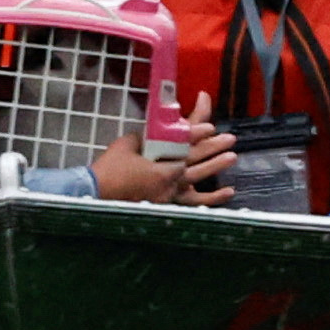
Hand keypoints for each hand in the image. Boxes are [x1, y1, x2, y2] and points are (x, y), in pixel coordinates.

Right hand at [93, 123, 236, 205]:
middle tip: (231, 139)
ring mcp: (169, 191)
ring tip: (233, 157)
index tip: (211, 126)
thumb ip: (146, 135)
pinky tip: (229, 192)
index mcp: (157, 159)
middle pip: (194, 158)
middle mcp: (167, 176)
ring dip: (216, 167)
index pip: (182, 143)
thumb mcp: (127, 143)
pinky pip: (193, 201)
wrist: (97, 193)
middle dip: (213, 147)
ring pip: (197, 177)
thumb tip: (158, 129)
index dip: (198, 132)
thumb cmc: (110, 168)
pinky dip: (212, 198)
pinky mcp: (167, 203)